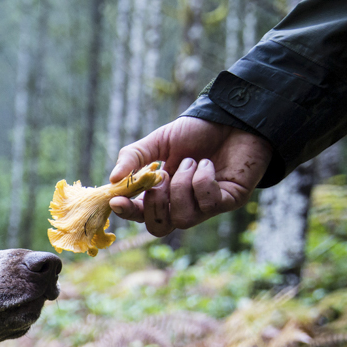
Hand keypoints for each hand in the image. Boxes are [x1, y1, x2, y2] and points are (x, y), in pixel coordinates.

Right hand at [108, 117, 272, 235]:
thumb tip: (112, 179)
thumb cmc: (197, 131)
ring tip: (190, 162)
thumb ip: (134, 157)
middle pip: (159, 228)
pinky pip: (207, 204)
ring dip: (181, 187)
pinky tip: (208, 164)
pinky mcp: (227, 202)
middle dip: (156, 205)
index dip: (127, 212)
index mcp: (162, 194)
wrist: (234, 117)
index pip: (140, 214)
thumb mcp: (160, 141)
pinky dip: (202, 181)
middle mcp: (181, 205)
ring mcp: (204, 207)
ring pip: (182, 218)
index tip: (117, 200)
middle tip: (162, 177)